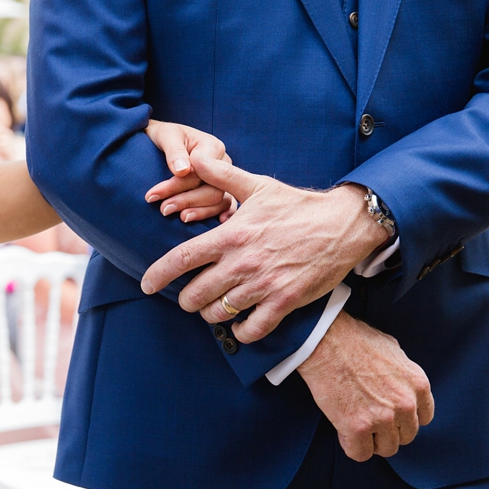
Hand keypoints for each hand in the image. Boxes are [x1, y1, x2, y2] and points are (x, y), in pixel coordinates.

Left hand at [140, 158, 388, 342]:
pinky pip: (251, 329)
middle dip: (187, 300)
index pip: (181, 259)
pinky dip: (240, 331)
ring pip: (218, 313)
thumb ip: (222, 175)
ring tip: (216, 306)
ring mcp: (263, 284)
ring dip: (211, 314)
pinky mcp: (284, 302)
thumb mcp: (258, 186)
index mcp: (231, 235)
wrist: (343, 225)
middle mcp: (242, 262)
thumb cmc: (297, 206)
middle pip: (194, 295)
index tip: (146, 285)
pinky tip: (240, 323)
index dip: (158, 275)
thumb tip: (194, 157)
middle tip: (192, 297)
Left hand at [144, 120, 236, 223]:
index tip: (153, 195)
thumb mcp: (166, 136)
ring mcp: (224, 179)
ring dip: (200, 212)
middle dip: (186, 200)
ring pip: (219, 200)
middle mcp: (223, 164)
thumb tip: (183, 170)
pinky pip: (227, 205)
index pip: (198, 172)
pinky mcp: (221, 190)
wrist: (165, 140)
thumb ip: (174, 151)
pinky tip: (217, 224)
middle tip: (163, 209)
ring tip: (180, 218)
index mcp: (212, 147)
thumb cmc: (165, 136)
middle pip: (211, 189)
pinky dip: (223, 215)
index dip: (176, 186)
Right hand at [297, 312, 434, 460]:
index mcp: (418, 384)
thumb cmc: (353, 339)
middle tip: (367, 420)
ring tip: (355, 426)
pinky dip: (352, 446)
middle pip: (405, 437)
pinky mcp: (358, 428)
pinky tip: (343, 431)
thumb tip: (399, 386)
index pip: (422, 418)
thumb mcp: (392, 351)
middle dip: (387, 431)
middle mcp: (406, 404)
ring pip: (386, 449)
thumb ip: (402, 375)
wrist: (325, 341)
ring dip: (371, 441)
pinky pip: (361, 453)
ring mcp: (383, 418)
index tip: (387, 415)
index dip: (402, 418)